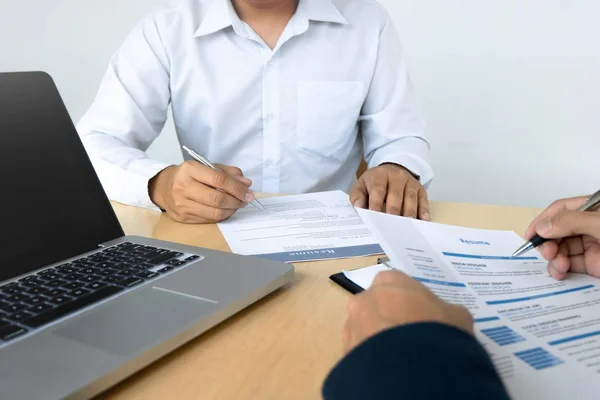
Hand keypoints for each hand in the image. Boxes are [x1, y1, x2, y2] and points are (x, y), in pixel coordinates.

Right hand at [149, 161, 254, 223]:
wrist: (161, 187)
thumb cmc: (188, 175)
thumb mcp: (206, 166)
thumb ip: (227, 172)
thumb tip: (246, 183)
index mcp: (190, 170)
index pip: (219, 180)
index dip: (237, 188)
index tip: (248, 192)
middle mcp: (183, 187)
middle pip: (217, 199)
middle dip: (236, 201)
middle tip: (245, 200)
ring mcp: (182, 204)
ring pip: (215, 213)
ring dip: (231, 210)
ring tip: (237, 205)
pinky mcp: (183, 218)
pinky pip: (209, 220)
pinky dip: (222, 216)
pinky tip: (225, 210)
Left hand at [343, 270, 472, 352]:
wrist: (410, 366)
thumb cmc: (435, 330)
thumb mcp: (457, 316)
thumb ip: (447, 311)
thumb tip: (447, 317)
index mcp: (390, 280)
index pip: (398, 285)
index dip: (411, 301)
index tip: (422, 315)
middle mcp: (365, 297)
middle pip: (378, 305)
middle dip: (391, 317)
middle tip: (411, 336)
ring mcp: (352, 323)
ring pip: (366, 327)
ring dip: (379, 337)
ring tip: (399, 354)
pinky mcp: (346, 348)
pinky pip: (361, 350)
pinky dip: (372, 356)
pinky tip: (387, 365)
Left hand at [350, 163, 428, 219]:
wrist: (393, 167)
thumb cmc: (375, 181)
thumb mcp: (362, 184)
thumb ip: (358, 196)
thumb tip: (358, 208)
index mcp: (380, 175)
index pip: (378, 190)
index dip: (376, 204)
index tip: (374, 217)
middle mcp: (396, 177)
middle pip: (396, 195)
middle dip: (394, 210)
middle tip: (391, 225)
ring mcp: (410, 182)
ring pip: (411, 197)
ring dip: (409, 212)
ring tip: (408, 225)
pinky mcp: (420, 188)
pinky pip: (423, 199)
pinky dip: (423, 210)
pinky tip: (423, 220)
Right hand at [525, 196, 599, 279]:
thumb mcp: (599, 224)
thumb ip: (571, 222)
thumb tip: (542, 228)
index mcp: (591, 209)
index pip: (560, 209)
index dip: (543, 220)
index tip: (530, 235)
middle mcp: (588, 225)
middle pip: (557, 231)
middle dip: (548, 242)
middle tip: (548, 253)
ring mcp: (591, 245)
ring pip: (560, 249)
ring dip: (553, 258)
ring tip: (559, 265)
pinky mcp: (593, 264)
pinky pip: (570, 265)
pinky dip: (560, 269)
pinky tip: (560, 273)